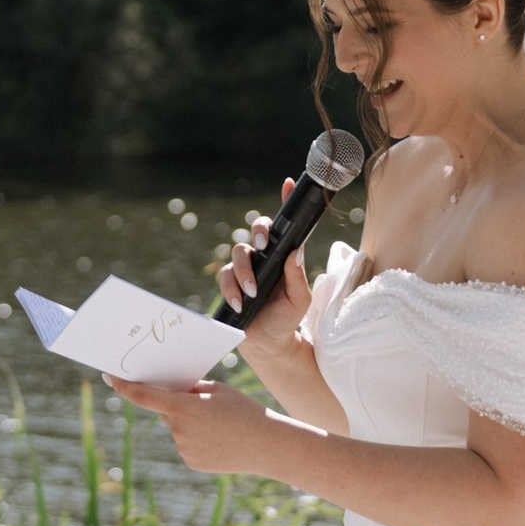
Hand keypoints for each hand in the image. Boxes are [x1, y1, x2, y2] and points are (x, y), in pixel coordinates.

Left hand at [106, 373, 284, 475]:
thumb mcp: (218, 390)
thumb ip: (191, 388)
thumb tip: (171, 389)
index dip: (124, 387)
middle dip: (178, 405)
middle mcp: (178, 429)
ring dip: (190, 423)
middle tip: (205, 406)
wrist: (267, 446)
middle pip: (166, 411)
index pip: (144, 396)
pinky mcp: (191, 461)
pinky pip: (187, 444)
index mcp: (183, 407)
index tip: (110, 378)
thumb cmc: (244, 411)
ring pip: (178, 429)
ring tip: (220, 426)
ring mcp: (184, 448)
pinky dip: (197, 439)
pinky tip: (219, 440)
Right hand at [221, 185, 313, 341]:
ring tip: (253, 292)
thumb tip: (294, 252)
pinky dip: (232, 289)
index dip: (284, 201)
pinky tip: (241, 303)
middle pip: (256, 229)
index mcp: (283, 255)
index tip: (287, 183)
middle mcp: (263, 257)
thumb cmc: (287, 318)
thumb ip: (297, 277)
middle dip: (258, 230)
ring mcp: (245, 268)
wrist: (268, 343)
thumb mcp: (299, 300)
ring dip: (244, 271)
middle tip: (263, 245)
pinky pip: (225, 277)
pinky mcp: (230, 283)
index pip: (284, 225)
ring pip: (237, 252)